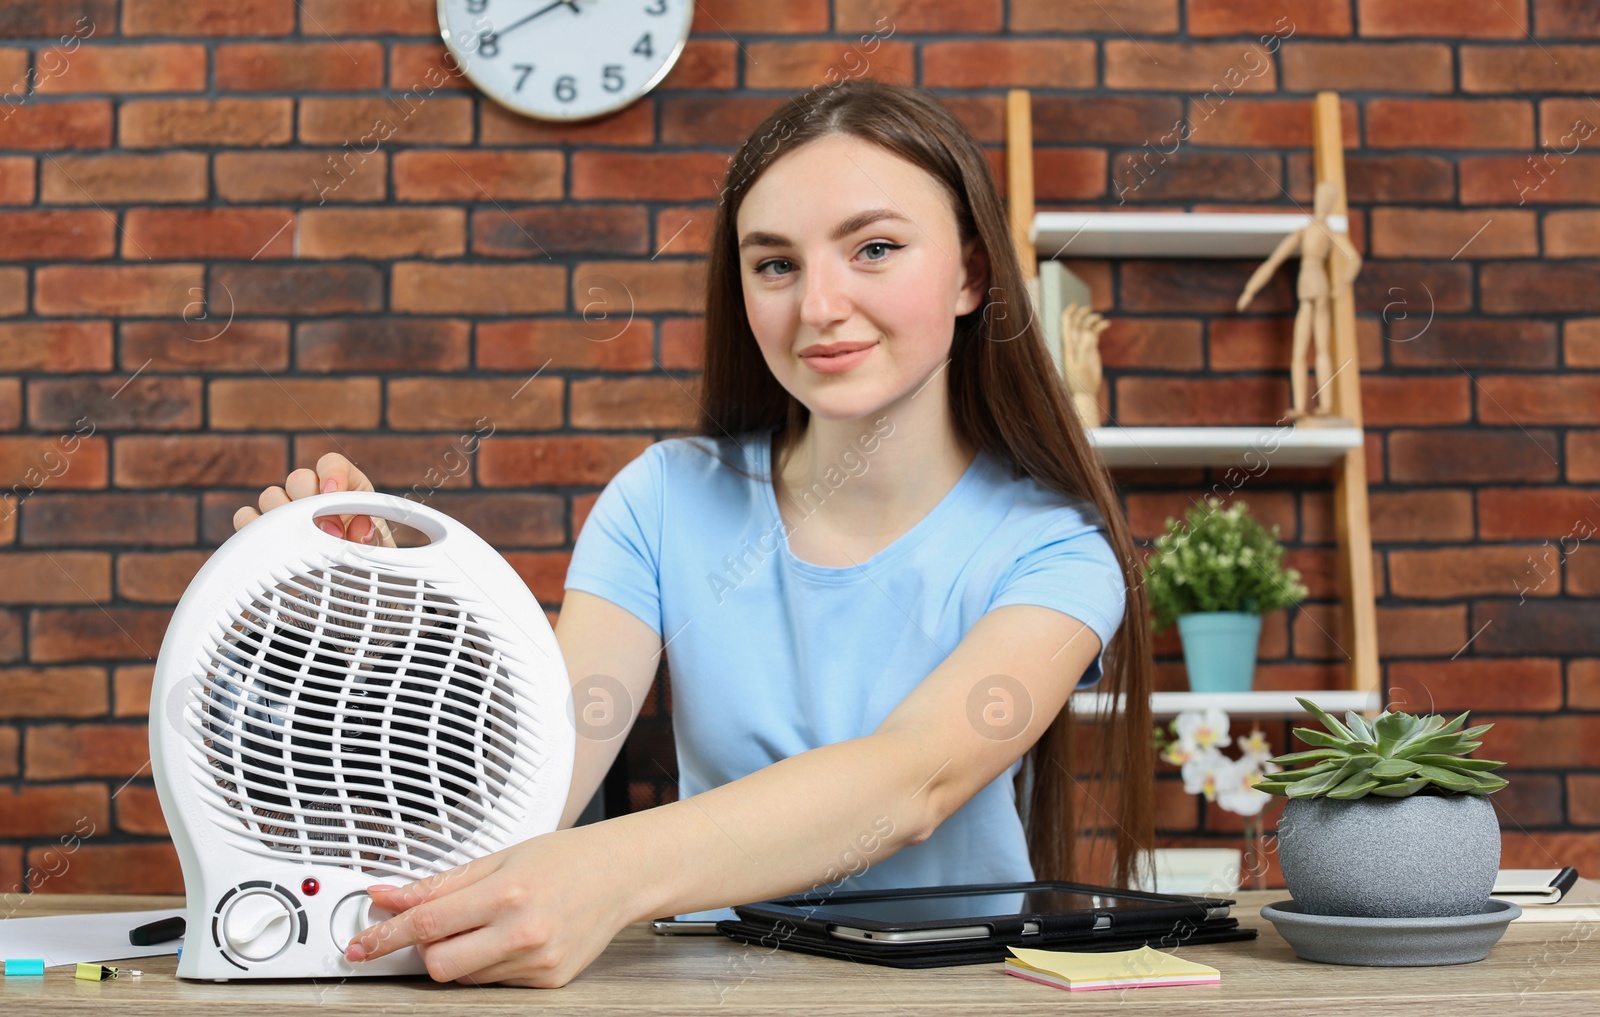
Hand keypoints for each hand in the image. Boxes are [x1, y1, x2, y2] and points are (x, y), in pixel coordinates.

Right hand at [232, 451, 395, 546]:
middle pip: (298, 479)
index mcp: (345, 487)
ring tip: (301, 546)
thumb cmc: (365, 558)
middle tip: (327, 532)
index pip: (331, 464)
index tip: (332, 493)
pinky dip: (253, 529)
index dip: (331, 474)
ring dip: (284, 518)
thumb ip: (372, 536)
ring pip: (270, 495)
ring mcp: (285, 508)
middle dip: (309, 502)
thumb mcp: (377, 547)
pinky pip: (245, 516)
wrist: (349, 582)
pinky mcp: (262, 528)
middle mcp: (312, 492)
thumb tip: (360, 530)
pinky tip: (274, 549)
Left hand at [345, 825, 636, 986]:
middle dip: (427, 949)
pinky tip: (513, 937)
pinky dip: (491, 963)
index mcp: (506, 893)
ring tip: (490, 923)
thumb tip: (388, 896)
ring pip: (465, 977)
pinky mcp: (548, 981)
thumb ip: (439, 883)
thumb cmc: (566, 858)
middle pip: (439, 964)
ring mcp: (537, 961)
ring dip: (461, 954)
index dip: (386, 935)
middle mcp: (522, 932)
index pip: (427, 922)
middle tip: (440, 926)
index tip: (361, 945)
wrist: (621, 875)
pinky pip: (495, 983)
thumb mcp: (499, 858)